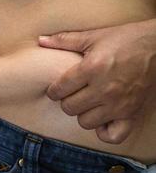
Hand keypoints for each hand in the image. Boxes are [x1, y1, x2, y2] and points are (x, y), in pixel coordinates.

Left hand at [39, 20, 155, 143]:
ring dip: (82, 113)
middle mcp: (104, 89)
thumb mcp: (94, 36)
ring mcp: (119, 105)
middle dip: (66, 100)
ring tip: (87, 103)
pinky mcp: (131, 114)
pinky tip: (102, 118)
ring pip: (85, 122)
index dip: (53, 90)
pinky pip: (111, 136)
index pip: (59, 89)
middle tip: (73, 93)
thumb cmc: (125, 40)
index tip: (56, 88)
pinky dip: (103, 131)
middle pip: (69, 108)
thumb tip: (40, 40)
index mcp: (92, 68)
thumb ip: (65, 39)